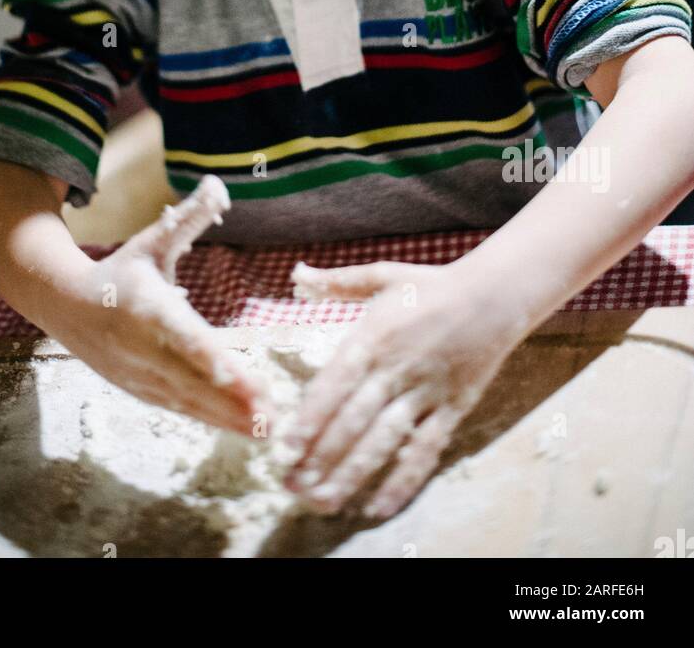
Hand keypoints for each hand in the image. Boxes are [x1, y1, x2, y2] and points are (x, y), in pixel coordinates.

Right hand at [64, 175, 274, 436]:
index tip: (241, 377)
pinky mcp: (140, 391)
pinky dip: (210, 420)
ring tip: (266, 428)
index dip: (211, 359)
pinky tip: (242, 429)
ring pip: (187, 400)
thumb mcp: (151, 241)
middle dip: (230, 399)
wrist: (64, 306)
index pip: (183, 336)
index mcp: (145, 306)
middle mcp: (141, 346)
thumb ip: (187, 218)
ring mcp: (138, 374)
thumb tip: (218, 183)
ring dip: (226, 416)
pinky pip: (179, 408)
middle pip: (190, 377)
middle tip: (270, 414)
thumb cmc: (120, 270)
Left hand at [281, 258, 524, 519]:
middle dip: (320, 456)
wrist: (494, 294)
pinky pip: (425, 450)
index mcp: (373, 337)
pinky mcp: (452, 409)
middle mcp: (396, 368)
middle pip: (353, 420)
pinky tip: (378, 507)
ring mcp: (426, 392)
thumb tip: (297, 274)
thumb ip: (337, 282)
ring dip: (352, 474)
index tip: (286, 448)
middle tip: (291, 485)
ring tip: (323, 501)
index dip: (309, 419)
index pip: (333, 385)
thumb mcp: (382, 275)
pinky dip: (403, 481)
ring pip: (384, 441)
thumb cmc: (431, 285)